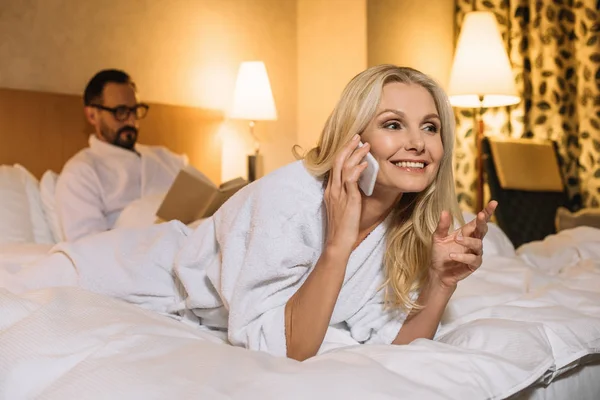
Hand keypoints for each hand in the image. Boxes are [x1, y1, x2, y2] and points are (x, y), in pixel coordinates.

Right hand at [324, 134, 369, 252]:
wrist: (338, 242)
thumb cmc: (343, 227)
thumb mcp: (343, 207)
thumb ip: (347, 194)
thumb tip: (356, 184)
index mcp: (330, 191)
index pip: (334, 166)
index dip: (343, 152)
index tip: (352, 143)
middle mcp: (333, 190)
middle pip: (337, 161)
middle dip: (347, 147)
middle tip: (357, 136)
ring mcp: (339, 194)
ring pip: (344, 167)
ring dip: (355, 154)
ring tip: (365, 146)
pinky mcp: (348, 200)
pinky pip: (351, 180)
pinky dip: (358, 170)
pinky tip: (366, 164)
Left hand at [429, 201, 497, 288]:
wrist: (437, 271)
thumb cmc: (440, 252)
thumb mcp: (438, 237)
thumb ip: (442, 226)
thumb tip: (444, 211)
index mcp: (467, 232)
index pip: (478, 221)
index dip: (487, 212)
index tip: (493, 202)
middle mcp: (473, 241)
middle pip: (482, 230)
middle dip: (483, 222)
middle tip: (480, 215)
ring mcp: (475, 253)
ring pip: (478, 244)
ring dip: (467, 241)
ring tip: (456, 239)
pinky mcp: (473, 264)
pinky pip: (472, 259)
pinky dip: (462, 257)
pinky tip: (452, 255)